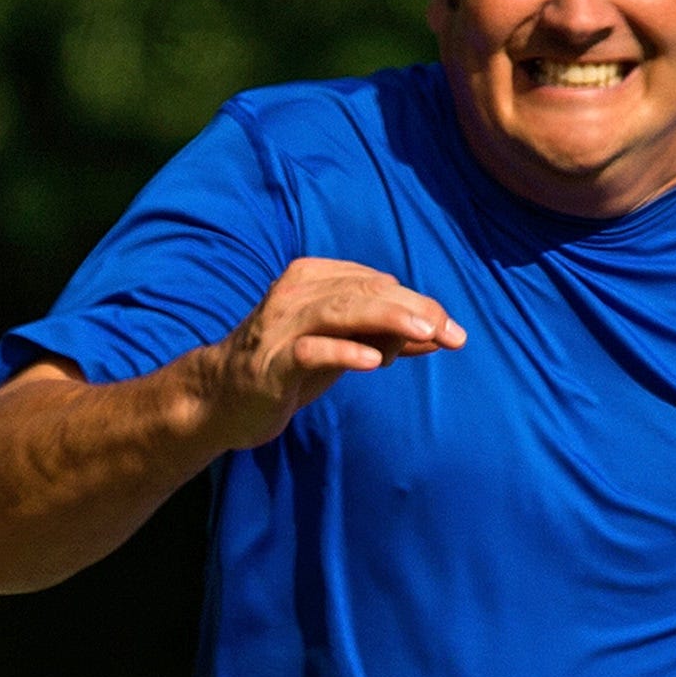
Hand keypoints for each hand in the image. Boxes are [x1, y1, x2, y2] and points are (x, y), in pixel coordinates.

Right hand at [198, 256, 465, 442]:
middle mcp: (297, 292)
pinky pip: (312, 351)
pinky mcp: (272, 361)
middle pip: (367, 292)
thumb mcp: (341, 346)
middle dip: (416, 310)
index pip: (378, 284)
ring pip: (342, 311)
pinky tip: (374, 361)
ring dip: (388, 320)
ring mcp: (282, 325)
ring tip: (427, 333)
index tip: (451, 332)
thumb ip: (384, 337)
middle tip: (454, 333)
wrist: (222, 398)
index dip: (418, 305)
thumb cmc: (288, 367)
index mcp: (314, 278)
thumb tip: (438, 333)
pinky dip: (344, 352)